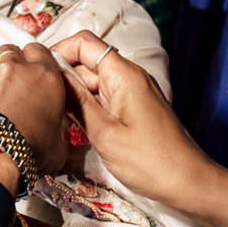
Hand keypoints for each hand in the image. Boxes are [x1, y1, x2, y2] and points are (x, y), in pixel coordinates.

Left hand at [0, 41, 68, 174]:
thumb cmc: (28, 153)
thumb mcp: (58, 144)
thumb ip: (57, 129)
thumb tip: (56, 137)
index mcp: (44, 77)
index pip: (39, 51)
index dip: (33, 61)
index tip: (30, 73)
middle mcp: (14, 68)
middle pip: (9, 52)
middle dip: (9, 66)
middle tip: (9, 89)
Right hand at [54, 31, 205, 206]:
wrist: (189, 183)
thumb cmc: (149, 161)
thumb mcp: (103, 133)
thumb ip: (76, 103)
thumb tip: (52, 78)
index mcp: (123, 74)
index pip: (83, 43)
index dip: (58, 52)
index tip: (38, 75)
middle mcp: (129, 77)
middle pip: (86, 63)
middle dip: (62, 78)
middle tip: (39, 103)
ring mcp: (133, 93)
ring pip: (93, 83)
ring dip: (73, 96)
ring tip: (52, 117)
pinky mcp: (134, 109)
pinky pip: (104, 99)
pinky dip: (87, 108)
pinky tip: (74, 127)